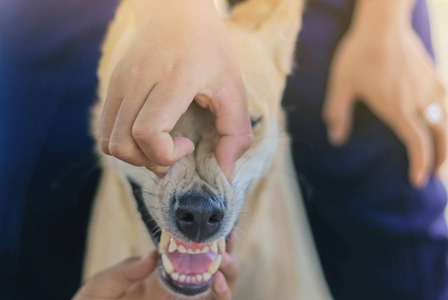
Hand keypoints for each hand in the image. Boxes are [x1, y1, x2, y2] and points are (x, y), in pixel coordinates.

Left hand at [73, 251, 238, 299]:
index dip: (206, 243)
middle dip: (225, 254)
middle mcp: (178, 291)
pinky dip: (223, 294)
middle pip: (213, 271)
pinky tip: (216, 281)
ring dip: (229, 272)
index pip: (188, 258)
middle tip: (227, 240)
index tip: (217, 226)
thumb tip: (154, 255)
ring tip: (223, 259)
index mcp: (160, 277)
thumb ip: (126, 270)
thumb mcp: (103, 286)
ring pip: (220, 290)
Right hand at [99, 0, 251, 179]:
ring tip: (158, 147)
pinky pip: (105, 129)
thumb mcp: (234, 88)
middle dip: (149, 162)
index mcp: (174, 79)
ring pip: (108, 141)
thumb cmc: (210, 49)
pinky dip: (124, 142)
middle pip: (122, 144)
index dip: (165, 153)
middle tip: (173, 153)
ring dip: (134, 155)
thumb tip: (225, 173)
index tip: (188, 145)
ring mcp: (120, 81)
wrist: (176, 11)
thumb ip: (236, 133)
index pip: (147, 132)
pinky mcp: (112, 84)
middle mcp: (139, 80)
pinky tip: (147, 135)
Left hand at [323, 0, 446, 187]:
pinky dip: (447, 114)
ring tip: (443, 153)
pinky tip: (443, 118)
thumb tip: (335, 139)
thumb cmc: (358, 53)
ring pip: (447, 118)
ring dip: (447, 139)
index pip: (416, 142)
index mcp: (396, 107)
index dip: (420, 163)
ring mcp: (428, 86)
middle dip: (440, 157)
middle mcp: (417, 100)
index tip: (418, 180)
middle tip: (435, 173)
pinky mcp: (432, 73)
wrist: (382, 22)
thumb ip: (338, 112)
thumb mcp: (341, 85)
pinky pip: (446, 98)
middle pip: (439, 135)